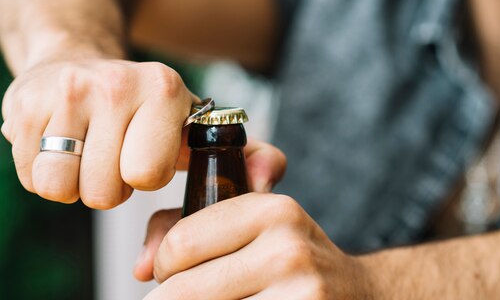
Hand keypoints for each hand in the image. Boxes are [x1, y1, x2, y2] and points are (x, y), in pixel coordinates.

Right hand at [1, 58, 195, 208]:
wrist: (75, 58)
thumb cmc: (135, 103)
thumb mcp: (179, 115)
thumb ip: (206, 143)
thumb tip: (234, 166)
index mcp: (163, 89)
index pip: (148, 175)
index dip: (146, 178)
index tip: (144, 157)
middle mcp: (116, 85)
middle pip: (103, 192)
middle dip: (108, 188)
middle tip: (112, 158)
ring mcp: (67, 92)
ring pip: (59, 187)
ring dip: (72, 185)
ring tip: (85, 155)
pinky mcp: (25, 105)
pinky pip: (29, 176)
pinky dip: (41, 173)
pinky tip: (58, 146)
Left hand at [135, 194, 376, 298]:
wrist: (359, 295)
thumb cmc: (293, 262)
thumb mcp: (252, 227)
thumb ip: (184, 227)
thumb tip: (139, 268)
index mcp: (272, 210)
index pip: (180, 244)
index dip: (165, 266)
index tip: (177, 273)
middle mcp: (287, 250)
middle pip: (182, 291)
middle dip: (174, 297)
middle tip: (198, 293)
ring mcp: (299, 295)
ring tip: (226, 297)